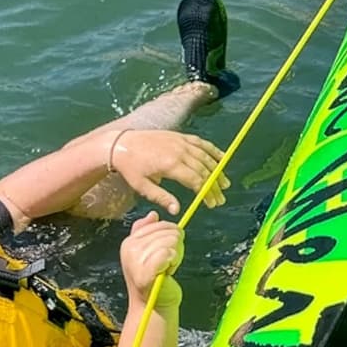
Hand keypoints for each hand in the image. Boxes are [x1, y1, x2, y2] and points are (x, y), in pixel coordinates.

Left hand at [107, 130, 229, 214]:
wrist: (121, 144)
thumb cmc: (130, 167)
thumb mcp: (142, 186)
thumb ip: (161, 198)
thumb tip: (177, 210)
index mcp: (170, 165)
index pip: (196, 181)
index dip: (206, 193)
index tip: (211, 203)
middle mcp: (179, 151)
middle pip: (204, 170)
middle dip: (214, 186)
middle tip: (220, 198)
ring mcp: (181, 142)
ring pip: (206, 157)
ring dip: (218, 170)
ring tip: (225, 183)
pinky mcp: (180, 136)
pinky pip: (201, 143)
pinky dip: (213, 150)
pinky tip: (222, 158)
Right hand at [120, 211, 183, 308]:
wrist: (153, 306)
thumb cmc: (155, 279)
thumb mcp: (149, 252)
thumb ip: (148, 233)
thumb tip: (153, 214)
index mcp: (129, 241)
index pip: (160, 224)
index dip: (171, 236)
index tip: (164, 254)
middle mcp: (129, 248)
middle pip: (168, 231)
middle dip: (175, 247)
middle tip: (166, 264)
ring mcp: (136, 260)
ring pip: (171, 242)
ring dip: (175, 256)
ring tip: (166, 269)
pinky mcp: (145, 272)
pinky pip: (168, 254)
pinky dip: (174, 262)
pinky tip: (168, 272)